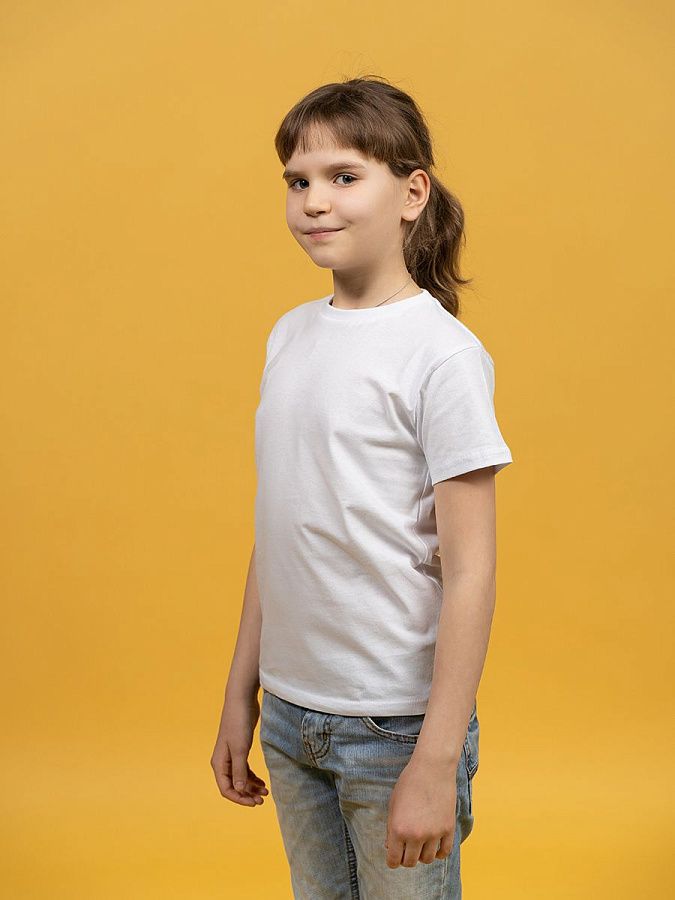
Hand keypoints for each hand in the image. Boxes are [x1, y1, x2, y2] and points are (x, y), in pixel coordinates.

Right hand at [210, 691, 268, 806]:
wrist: (242, 700)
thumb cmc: (239, 723)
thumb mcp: (240, 749)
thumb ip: (239, 770)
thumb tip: (238, 790)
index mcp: (219, 763)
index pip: (226, 789)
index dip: (239, 799)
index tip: (254, 803)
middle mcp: (223, 761)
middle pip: (233, 786)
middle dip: (247, 795)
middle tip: (262, 800)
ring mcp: (231, 755)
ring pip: (240, 778)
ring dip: (251, 787)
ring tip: (265, 792)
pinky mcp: (240, 749)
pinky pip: (244, 769)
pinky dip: (252, 777)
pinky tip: (262, 782)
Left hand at [384, 757, 455, 867]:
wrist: (432, 768)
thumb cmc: (409, 782)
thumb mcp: (393, 804)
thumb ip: (391, 828)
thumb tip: (391, 847)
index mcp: (398, 829)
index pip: (394, 860)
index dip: (392, 861)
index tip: (394, 857)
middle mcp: (416, 835)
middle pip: (410, 862)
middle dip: (406, 858)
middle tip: (406, 849)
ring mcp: (434, 833)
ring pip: (427, 860)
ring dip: (422, 855)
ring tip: (420, 845)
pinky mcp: (448, 829)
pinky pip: (445, 852)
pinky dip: (439, 853)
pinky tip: (434, 845)